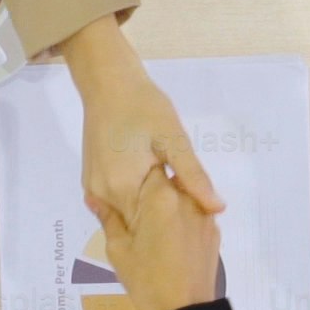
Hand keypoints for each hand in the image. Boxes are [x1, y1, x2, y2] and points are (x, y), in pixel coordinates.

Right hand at [56, 17, 222, 225]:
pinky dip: (135, 200)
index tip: (194, 211)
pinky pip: (116, 203)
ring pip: (127, 214)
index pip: (153, 226)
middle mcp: (101, 195)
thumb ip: (193, 177)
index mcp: (123, 188)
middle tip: (184, 196)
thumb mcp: (174, 140)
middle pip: (138, 222)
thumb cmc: (144, 106)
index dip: (176, 222)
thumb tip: (218, 208)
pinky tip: (150, 183)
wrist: (109, 83)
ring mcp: (93, 189)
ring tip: (168, 188)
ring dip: (148, 210)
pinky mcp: (91, 182)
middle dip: (162, 217)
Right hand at [99, 148, 223, 309]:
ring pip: (183, 197)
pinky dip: (181, 222)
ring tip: (153, 233)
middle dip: (151, 192)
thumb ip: (108, 217)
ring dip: (168, 206)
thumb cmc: (146, 280)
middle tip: (136, 217)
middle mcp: (188, 198)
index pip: (148, 167)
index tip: (126, 191)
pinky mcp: (213, 232)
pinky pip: (194, 216)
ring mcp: (204, 215)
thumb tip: (93, 197)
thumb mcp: (118, 249)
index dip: (136, 175)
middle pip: (168, 181)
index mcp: (161, 197)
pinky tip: (170, 244)